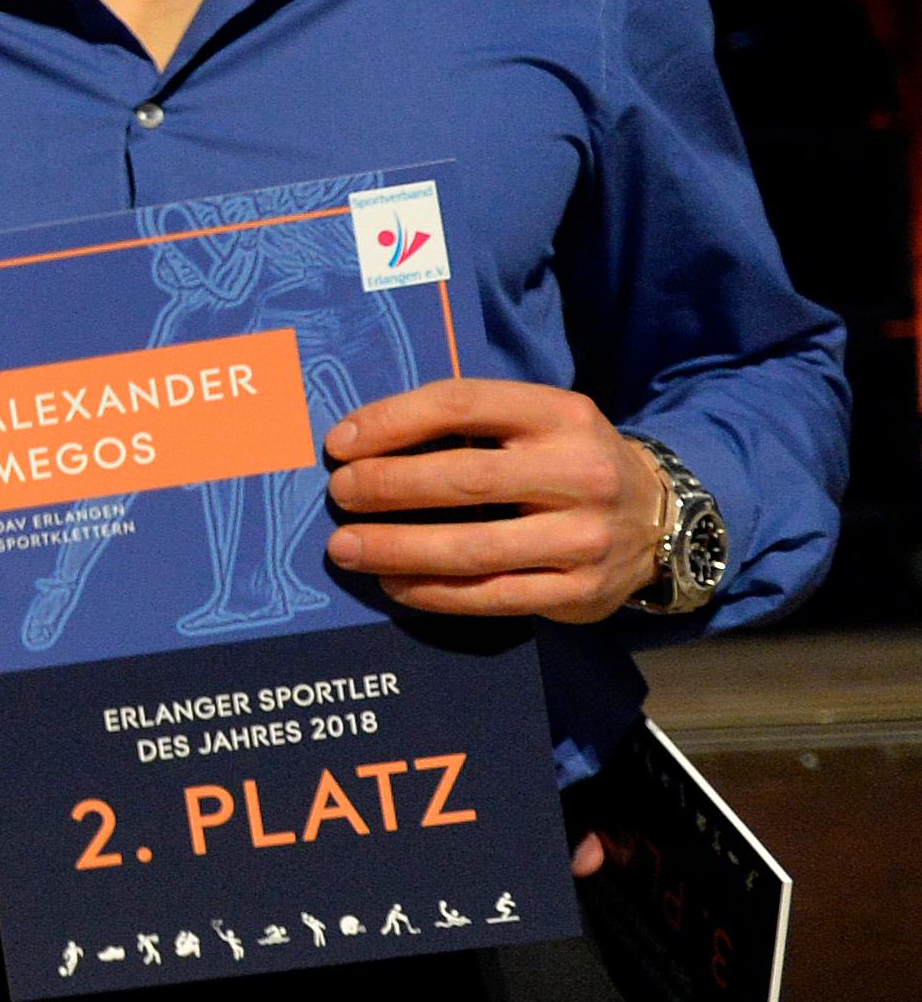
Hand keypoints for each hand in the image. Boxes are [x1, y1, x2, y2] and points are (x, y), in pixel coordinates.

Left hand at [323, 378, 665, 626]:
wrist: (661, 518)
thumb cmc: (567, 463)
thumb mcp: (537, 422)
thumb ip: (470, 425)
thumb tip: (364, 441)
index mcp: (560, 414)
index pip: (462, 404)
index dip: (393, 422)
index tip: (340, 443)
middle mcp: (578, 471)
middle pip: (463, 478)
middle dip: (388, 486)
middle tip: (340, 494)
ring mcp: (583, 536)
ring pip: (472, 547)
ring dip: (397, 548)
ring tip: (346, 547)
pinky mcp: (579, 591)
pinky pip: (491, 596)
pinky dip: (433, 593)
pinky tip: (394, 584)